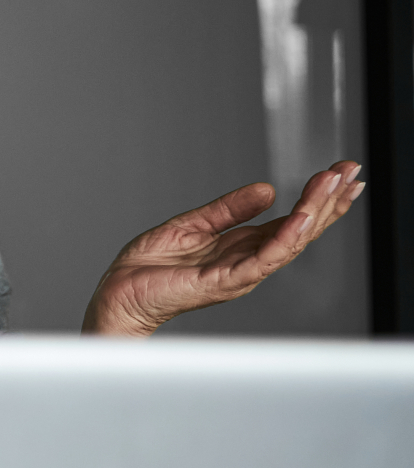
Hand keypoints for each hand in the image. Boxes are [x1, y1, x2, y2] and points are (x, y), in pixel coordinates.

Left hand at [83, 160, 363, 336]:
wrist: (117, 295)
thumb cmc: (148, 269)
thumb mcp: (191, 225)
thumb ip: (228, 209)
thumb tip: (266, 189)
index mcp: (241, 247)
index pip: (291, 221)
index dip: (318, 198)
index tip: (341, 173)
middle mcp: (248, 261)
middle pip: (300, 229)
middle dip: (328, 200)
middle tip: (351, 172)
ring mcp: (240, 274)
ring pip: (289, 242)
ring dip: (314, 212)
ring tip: (333, 185)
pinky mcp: (224, 282)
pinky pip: (262, 260)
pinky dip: (284, 239)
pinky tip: (301, 219)